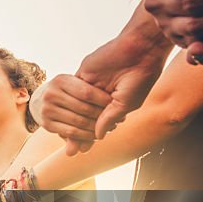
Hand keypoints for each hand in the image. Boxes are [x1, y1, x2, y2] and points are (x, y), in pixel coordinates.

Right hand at [29, 75, 110, 154]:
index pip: (87, 92)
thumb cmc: (66, 91)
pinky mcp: (46, 124)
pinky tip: (96, 135)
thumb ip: (89, 90)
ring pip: (79, 122)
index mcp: (61, 80)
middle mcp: (51, 94)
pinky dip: (86, 136)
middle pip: (84, 108)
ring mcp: (47, 110)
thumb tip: (113, 100)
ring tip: (110, 128)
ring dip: (97, 128)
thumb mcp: (73, 84)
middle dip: (103, 116)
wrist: (39, 100)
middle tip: (119, 120)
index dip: (103, 100)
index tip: (116, 105)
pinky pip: (71, 132)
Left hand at [74, 29, 169, 143]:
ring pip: (77, 107)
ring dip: (72, 122)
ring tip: (66, 139)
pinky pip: (72, 91)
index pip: (99, 123)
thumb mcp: (126, 103)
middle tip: (72, 150)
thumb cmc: (139, 78)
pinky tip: (63, 118)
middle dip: (79, 133)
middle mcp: (101, 96)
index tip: (82, 150)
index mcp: (114, 104)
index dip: (91, 136)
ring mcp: (92, 85)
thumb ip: (109, 118)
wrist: (139, 50)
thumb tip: (97, 136)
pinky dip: (68, 105)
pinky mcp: (83, 74)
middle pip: (85, 118)